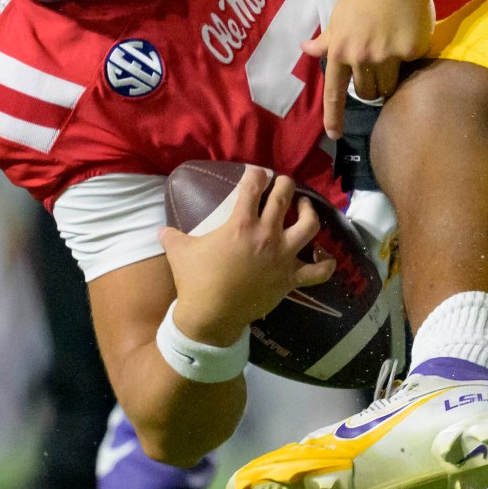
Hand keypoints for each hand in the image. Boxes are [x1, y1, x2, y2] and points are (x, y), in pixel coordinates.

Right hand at [156, 166, 337, 344]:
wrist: (211, 316)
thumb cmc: (195, 281)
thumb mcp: (179, 252)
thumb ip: (172, 237)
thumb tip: (161, 230)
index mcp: (240, 224)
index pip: (252, 187)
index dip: (255, 174)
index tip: (257, 172)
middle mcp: (266, 235)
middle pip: (284, 197)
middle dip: (285, 184)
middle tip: (283, 182)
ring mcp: (282, 256)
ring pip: (309, 225)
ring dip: (309, 211)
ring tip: (305, 207)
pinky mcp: (290, 279)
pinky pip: (319, 271)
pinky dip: (326, 263)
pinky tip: (324, 255)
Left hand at [303, 0, 433, 136]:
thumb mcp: (339, 17)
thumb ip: (326, 40)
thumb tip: (305, 48)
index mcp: (340, 50)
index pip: (334, 91)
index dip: (333, 116)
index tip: (334, 135)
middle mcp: (361, 57)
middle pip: (367, 93)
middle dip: (370, 88)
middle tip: (375, 68)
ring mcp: (387, 56)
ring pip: (388, 86)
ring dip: (389, 78)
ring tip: (390, 52)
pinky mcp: (410, 51)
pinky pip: (409, 67)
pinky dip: (408, 57)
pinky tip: (405, 36)